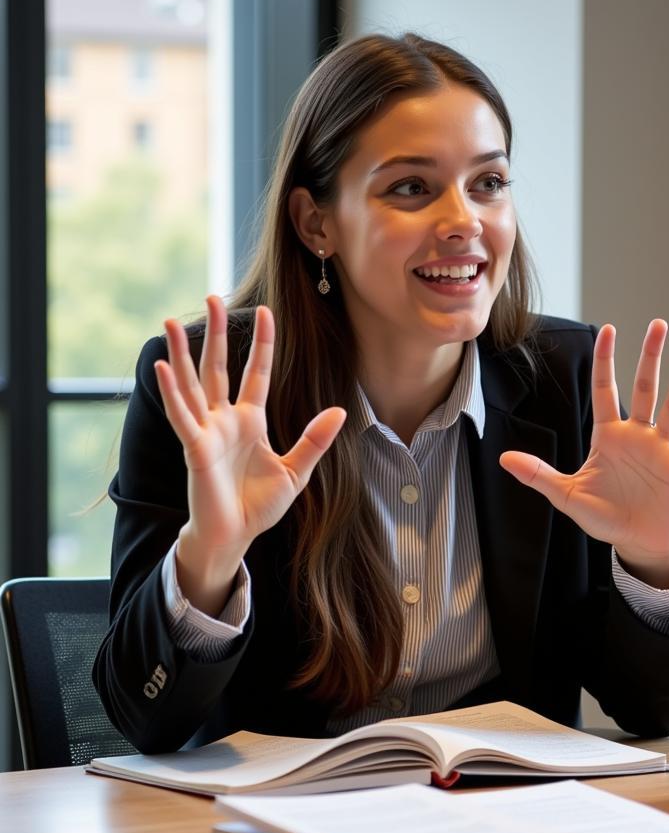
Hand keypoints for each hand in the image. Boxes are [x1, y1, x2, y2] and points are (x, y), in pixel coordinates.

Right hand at [154, 296, 344, 613]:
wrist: (235, 536)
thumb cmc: (259, 505)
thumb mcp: (296, 471)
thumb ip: (315, 440)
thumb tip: (340, 411)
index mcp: (250, 421)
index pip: (256, 373)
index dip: (261, 343)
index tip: (264, 311)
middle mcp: (225, 420)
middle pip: (218, 367)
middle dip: (215, 334)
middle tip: (211, 296)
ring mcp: (206, 431)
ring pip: (191, 383)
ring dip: (181, 353)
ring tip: (171, 321)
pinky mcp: (194, 448)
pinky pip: (181, 414)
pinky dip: (171, 391)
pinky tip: (163, 366)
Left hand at [499, 320, 668, 588]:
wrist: (636, 543)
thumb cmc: (604, 516)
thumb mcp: (567, 495)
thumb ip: (539, 474)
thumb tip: (504, 458)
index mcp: (609, 436)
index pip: (605, 390)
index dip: (607, 361)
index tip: (610, 329)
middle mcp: (638, 435)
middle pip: (645, 388)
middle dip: (650, 357)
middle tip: (659, 324)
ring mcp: (662, 449)